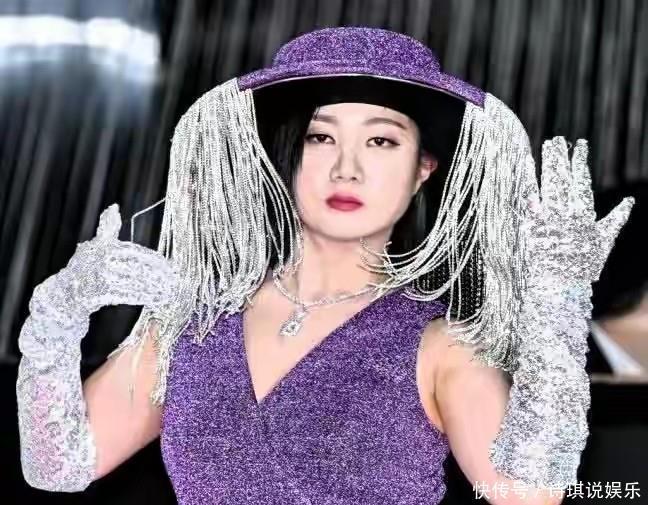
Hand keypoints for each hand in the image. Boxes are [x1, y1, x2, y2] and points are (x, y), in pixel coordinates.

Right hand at [31, 204, 178, 322]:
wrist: (65, 292)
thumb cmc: (85, 266)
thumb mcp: (95, 244)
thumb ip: (107, 227)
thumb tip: (114, 207)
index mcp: (105, 247)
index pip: (136, 253)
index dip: (155, 261)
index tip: (170, 267)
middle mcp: (103, 261)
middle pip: (138, 268)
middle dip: (158, 276)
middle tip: (175, 280)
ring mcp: (100, 278)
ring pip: (134, 282)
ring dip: (155, 288)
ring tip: (170, 292)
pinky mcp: (99, 295)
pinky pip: (127, 296)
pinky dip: (144, 298)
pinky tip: (157, 300)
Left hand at [521, 137, 633, 283]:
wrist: (558, 288)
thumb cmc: (582, 267)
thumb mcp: (603, 243)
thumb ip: (616, 220)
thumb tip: (630, 202)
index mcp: (584, 215)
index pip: (582, 181)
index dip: (581, 161)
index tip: (580, 145)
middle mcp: (566, 214)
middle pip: (563, 178)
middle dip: (561, 157)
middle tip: (558, 140)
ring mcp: (547, 218)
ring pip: (547, 183)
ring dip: (546, 163)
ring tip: (545, 145)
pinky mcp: (529, 224)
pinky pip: (526, 197)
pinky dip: (526, 179)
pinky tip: (524, 163)